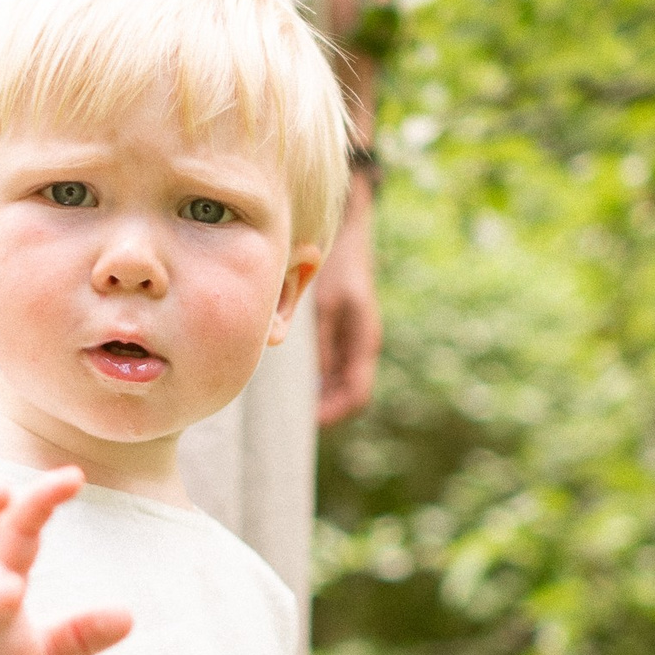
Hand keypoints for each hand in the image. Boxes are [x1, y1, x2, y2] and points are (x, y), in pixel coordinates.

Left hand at [314, 174, 379, 425]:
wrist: (348, 233)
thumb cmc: (337, 267)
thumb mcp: (327, 306)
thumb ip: (320, 341)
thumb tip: (314, 375)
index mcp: (363, 341)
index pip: (356, 394)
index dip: (334, 412)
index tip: (309, 420)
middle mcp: (360, 344)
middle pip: (348, 392)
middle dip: (325, 406)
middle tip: (293, 416)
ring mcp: (353, 338)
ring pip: (339, 380)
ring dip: (321, 392)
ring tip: (291, 400)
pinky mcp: (342, 328)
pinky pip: (331, 363)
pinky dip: (317, 375)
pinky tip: (294, 374)